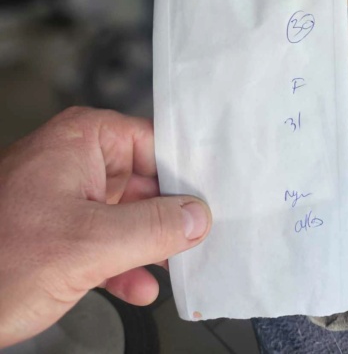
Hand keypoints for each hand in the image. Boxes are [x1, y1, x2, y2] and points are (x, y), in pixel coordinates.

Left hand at [0, 107, 211, 347]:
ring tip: (174, 268)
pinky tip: (139, 286)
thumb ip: (152, 228)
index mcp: (82, 139)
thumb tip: (197, 217)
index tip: (214, 198)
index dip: (186, 173)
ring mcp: (64, 196)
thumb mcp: (88, 244)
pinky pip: (103, 239)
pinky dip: (123, 264)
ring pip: (126, 214)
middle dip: (170, 217)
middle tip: (201, 240)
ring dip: (149, 246)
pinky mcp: (56, 231)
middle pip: (144, 180)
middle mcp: (75, 160)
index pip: (154, 143)